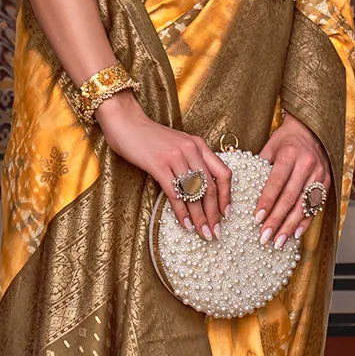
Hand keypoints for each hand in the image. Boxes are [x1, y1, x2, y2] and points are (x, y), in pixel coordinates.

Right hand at [96, 91, 230, 237]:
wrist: (127, 122)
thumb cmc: (150, 137)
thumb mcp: (179, 144)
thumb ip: (191, 161)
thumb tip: (200, 190)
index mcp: (199, 145)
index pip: (223, 173)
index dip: (227, 196)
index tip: (227, 214)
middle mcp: (191, 150)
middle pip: (210, 187)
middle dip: (214, 214)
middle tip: (215, 232)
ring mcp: (175, 157)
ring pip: (194, 193)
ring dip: (200, 217)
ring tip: (203, 233)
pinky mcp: (158, 165)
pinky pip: (175, 194)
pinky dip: (181, 212)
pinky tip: (185, 224)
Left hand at [255, 114, 331, 248]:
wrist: (311, 131)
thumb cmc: (286, 140)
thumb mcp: (270, 147)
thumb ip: (260, 168)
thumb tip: (243, 192)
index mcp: (290, 155)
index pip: (276, 183)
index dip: (266, 202)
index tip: (256, 219)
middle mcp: (307, 165)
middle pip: (290, 198)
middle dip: (276, 220)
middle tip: (264, 237)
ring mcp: (319, 174)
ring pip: (303, 205)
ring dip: (290, 226)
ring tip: (278, 241)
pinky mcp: (327, 182)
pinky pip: (315, 206)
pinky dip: (306, 221)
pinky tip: (295, 234)